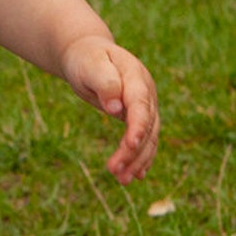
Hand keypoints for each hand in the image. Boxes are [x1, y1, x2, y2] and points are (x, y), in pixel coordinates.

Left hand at [59, 36, 158, 184]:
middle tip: (115, 171)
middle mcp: (146, 93)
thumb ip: (104, 83)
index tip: (131, 144)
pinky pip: (145, 139)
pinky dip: (141, 158)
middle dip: (134, 150)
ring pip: (148, 137)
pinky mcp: (138, 116)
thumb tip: (115, 109)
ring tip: (122, 181)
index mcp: (136, 76)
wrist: (88, 55)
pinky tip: (136, 176)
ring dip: (137, 160)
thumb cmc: (86, 59)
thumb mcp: (90, 66)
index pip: (141, 105)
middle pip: (147, 125)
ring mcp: (145, 105)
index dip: (138, 125)